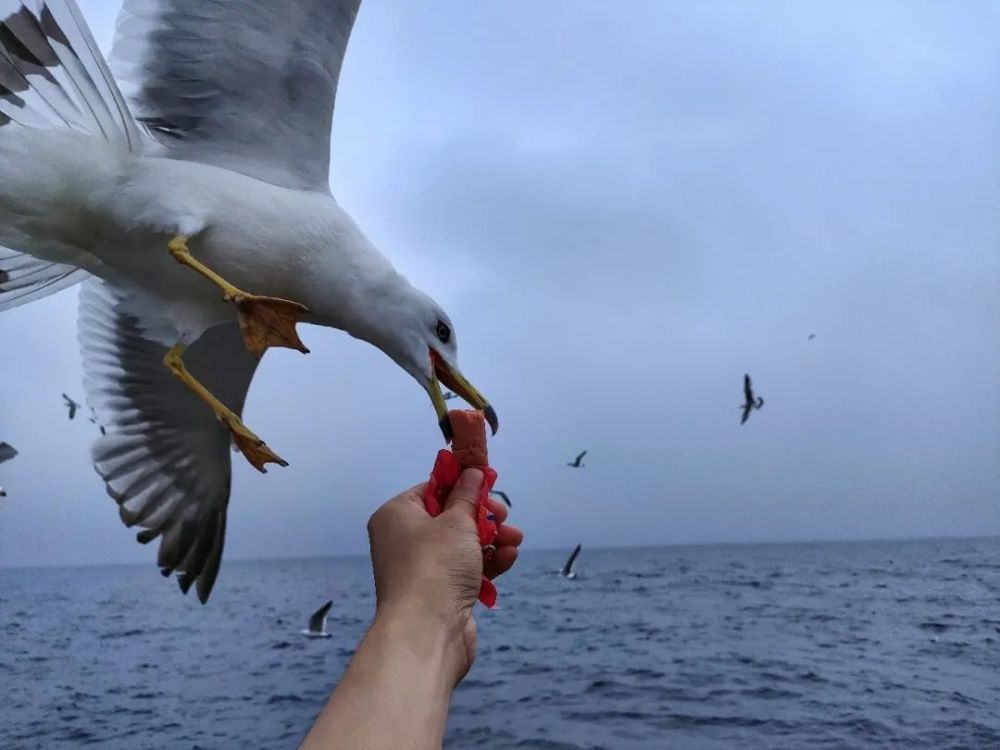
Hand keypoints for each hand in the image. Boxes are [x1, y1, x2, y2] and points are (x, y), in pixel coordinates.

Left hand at [366, 468, 522, 681]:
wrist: (426, 632)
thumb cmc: (436, 565)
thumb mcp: (457, 522)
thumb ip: (468, 495)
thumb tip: (472, 472)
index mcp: (397, 515)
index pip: (431, 489)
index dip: (462, 486)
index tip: (489, 486)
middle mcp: (404, 540)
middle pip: (450, 517)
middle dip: (483, 517)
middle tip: (504, 518)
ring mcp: (421, 569)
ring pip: (462, 545)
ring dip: (491, 540)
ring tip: (515, 541)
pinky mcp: (439, 593)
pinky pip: (465, 569)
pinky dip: (486, 563)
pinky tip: (508, 559)